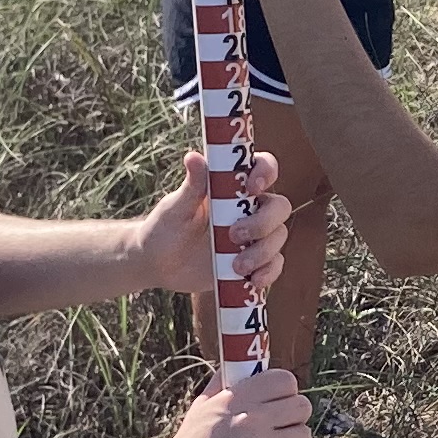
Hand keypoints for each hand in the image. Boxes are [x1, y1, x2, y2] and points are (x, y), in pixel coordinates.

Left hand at [133, 148, 286, 303]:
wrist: (158, 264)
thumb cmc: (165, 228)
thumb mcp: (176, 207)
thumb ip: (191, 185)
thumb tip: (194, 157)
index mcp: (233, 187)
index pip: (263, 167)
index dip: (265, 171)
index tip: (251, 187)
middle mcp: (249, 209)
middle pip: (279, 206)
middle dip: (264, 222)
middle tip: (235, 235)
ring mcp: (254, 237)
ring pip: (278, 237)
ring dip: (263, 252)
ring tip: (236, 266)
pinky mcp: (254, 262)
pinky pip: (274, 265)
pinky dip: (268, 272)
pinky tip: (251, 280)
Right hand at [153, 361, 311, 437]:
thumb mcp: (200, 410)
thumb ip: (221, 387)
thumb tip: (237, 367)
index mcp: (234, 398)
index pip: (285, 380)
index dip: (287, 394)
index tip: (278, 406)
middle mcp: (249, 417)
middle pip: (302, 406)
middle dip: (295, 420)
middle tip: (280, 433)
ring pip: (303, 435)